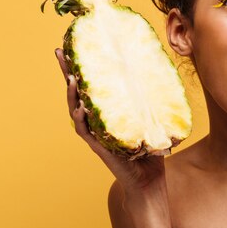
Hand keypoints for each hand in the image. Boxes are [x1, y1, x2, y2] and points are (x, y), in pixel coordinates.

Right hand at [54, 48, 167, 196]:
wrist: (149, 182)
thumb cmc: (152, 151)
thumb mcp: (153, 121)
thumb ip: (154, 102)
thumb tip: (167, 75)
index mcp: (108, 113)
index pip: (92, 86)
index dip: (83, 67)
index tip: (75, 46)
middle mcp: (98, 121)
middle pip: (78, 93)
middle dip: (68, 72)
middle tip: (59, 51)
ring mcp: (96, 134)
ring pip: (76, 110)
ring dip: (72, 94)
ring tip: (71, 77)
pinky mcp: (100, 148)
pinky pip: (86, 132)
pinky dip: (81, 120)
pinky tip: (81, 108)